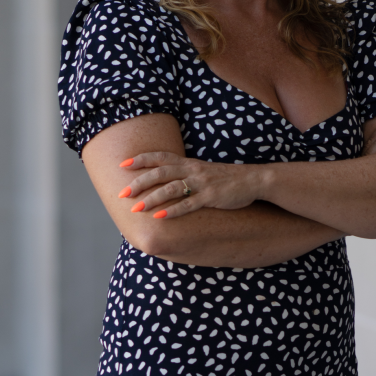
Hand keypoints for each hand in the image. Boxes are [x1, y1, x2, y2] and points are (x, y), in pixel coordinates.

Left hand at [116, 150, 263, 219]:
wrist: (253, 180)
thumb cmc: (226, 178)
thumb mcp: (203, 171)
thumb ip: (185, 173)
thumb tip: (166, 182)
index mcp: (189, 163)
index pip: (161, 157)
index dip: (141, 159)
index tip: (123, 164)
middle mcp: (193, 170)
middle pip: (161, 173)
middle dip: (140, 182)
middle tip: (123, 193)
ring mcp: (202, 184)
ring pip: (171, 189)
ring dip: (152, 199)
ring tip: (137, 208)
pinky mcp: (211, 198)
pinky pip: (189, 204)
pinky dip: (173, 211)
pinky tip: (160, 217)